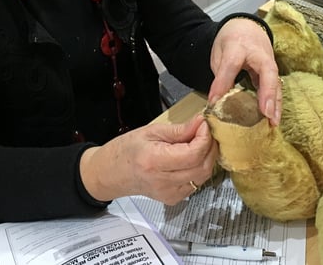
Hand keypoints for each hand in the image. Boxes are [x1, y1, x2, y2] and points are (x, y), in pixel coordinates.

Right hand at [79, 114, 217, 204]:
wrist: (111, 174)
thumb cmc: (126, 150)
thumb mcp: (150, 132)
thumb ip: (179, 130)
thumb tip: (200, 123)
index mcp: (154, 162)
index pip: (193, 153)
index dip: (205, 137)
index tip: (204, 124)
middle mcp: (163, 182)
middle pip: (202, 167)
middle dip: (210, 146)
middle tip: (206, 131)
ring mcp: (169, 194)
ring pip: (203, 176)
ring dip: (207, 157)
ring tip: (199, 142)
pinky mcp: (174, 199)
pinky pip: (196, 183)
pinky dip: (199, 168)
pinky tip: (192, 157)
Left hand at [208, 18, 281, 124]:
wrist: (247, 27)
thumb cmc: (231, 41)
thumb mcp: (219, 54)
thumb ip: (220, 76)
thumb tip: (217, 102)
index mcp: (238, 46)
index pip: (231, 64)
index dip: (223, 82)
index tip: (215, 102)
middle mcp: (259, 54)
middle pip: (267, 72)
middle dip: (268, 93)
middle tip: (267, 114)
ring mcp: (270, 62)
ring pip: (276, 82)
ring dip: (276, 103)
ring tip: (273, 123)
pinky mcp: (273, 72)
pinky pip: (276, 87)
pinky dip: (275, 103)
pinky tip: (273, 119)